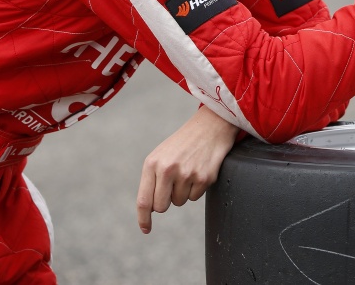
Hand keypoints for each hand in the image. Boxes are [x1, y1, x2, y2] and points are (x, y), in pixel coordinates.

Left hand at [136, 106, 240, 233]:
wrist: (211, 125)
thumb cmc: (183, 143)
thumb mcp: (161, 156)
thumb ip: (152, 180)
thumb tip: (150, 209)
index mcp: (152, 163)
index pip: (144, 200)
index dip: (143, 218)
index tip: (146, 229)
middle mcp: (168, 169)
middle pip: (161, 206)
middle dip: (166, 202)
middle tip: (173, 186)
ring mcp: (187, 174)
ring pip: (179, 202)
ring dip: (183, 192)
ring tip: (189, 170)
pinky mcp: (204, 178)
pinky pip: (195, 197)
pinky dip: (197, 188)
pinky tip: (199, 170)